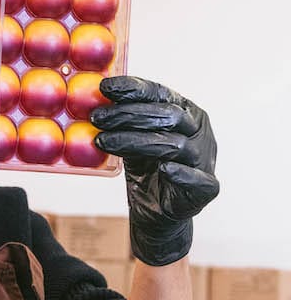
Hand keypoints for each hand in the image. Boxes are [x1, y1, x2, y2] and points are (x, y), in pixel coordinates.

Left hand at [89, 76, 218, 265]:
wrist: (156, 212)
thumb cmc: (145, 168)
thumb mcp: (130, 139)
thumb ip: (121, 122)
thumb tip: (91, 101)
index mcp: (185, 111)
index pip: (161, 93)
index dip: (134, 89)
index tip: (104, 87)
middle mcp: (199, 131)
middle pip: (169, 115)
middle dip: (129, 114)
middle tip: (97, 117)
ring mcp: (205, 158)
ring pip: (176, 144)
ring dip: (136, 141)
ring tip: (103, 141)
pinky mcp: (207, 187)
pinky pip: (196, 178)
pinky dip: (180, 172)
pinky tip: (163, 169)